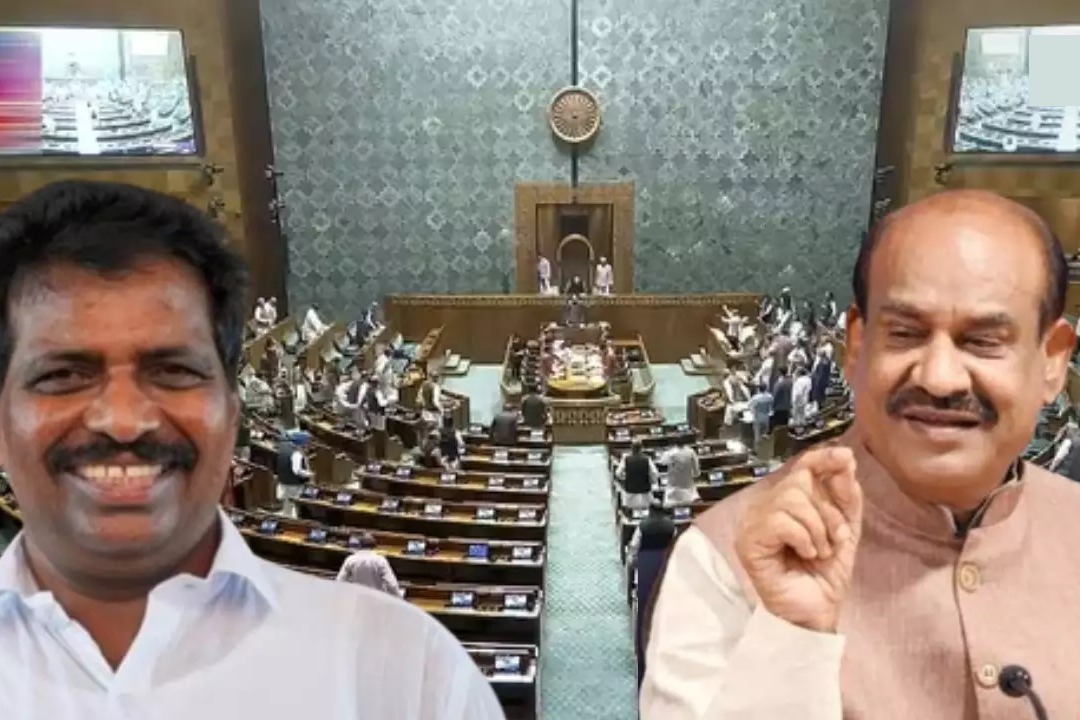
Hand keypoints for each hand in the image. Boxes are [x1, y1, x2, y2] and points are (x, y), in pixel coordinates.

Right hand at [735, 445, 862, 632]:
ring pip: (791, 499)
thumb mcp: (844, 529)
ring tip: (819, 552)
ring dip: (817, 528)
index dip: (823, 458)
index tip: (846, 457)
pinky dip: (803, 538)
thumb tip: (845, 460)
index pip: (801, 467)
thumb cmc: (825, 574)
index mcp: (785, 501)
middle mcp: (764, 506)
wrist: (817, 612)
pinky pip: (781, 520)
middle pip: (799, 481)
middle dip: (827, 511)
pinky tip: (805, 555)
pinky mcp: (748, 541)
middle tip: (833, 539)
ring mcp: (752, 522)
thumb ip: (845, 496)